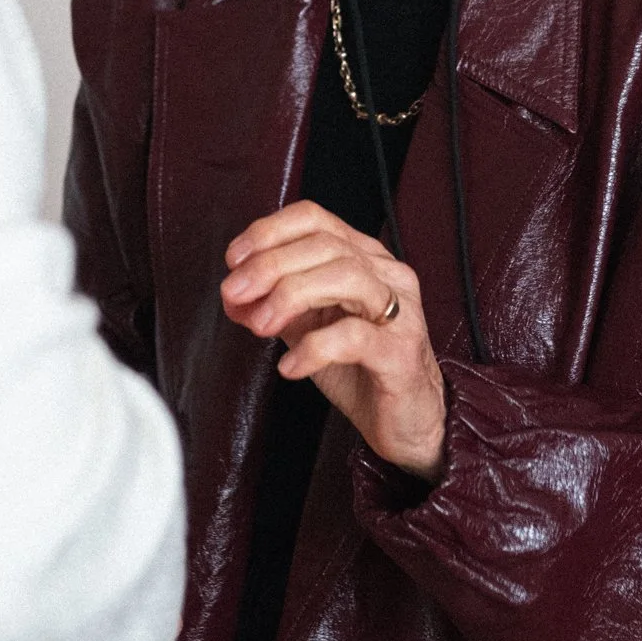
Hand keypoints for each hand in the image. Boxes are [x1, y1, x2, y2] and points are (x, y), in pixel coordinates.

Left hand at [221, 201, 446, 479]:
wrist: (408, 421)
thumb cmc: (361, 369)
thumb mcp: (310, 328)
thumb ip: (276, 305)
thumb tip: (234, 295)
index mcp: (364, 258)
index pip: (315, 219)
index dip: (269, 232)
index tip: (234, 259)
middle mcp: (386, 275)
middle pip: (325, 245)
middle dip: (270, 265)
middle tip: (234, 293)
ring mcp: (400, 312)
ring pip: (346, 276)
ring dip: (291, 295)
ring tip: (260, 325)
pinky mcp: (401, 353)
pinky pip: (356, 337)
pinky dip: (314, 347)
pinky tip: (290, 365)